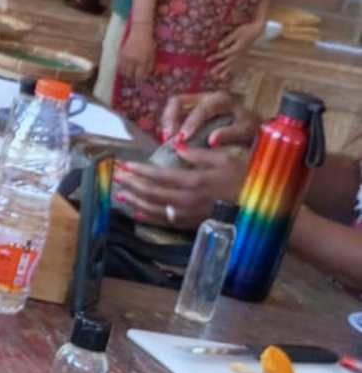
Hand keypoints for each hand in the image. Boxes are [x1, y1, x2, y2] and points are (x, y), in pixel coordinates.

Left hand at [115, 144, 248, 228]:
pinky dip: (146, 217)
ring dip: (133, 201)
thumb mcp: (225, 160)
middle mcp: (186, 200)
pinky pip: (162, 222)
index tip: (125, 164)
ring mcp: (186, 215)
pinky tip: (134, 213)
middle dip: (130, 184)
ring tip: (119, 193)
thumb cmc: (242, 179)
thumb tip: (177, 146)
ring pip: (152, 209)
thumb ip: (199, 155)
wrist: (256, 208)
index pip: (159, 176)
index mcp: (194, 181)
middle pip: (150, 193)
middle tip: (115, 176)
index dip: (140, 170)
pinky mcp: (188, 225)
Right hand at [117, 26, 156, 85]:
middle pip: (130, 75)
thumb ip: (150, 65)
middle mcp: (133, 60)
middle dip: (131, 79)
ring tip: (128, 75)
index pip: (139, 75)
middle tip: (133, 79)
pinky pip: (119, 66)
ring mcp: (126, 57)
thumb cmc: (148, 42)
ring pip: (123, 71)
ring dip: (126, 75)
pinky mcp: (120, 54)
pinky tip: (124, 69)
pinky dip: (121, 69)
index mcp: (142, 60)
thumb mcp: (152, 54)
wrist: (140, 31)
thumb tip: (146, 76)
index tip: (139, 85)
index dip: (139, 81)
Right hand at [159, 91, 259, 145]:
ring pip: (172, 107)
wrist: (251, 127)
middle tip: (168, 138)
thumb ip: (230, 133)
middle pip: (178, 101)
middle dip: (170, 119)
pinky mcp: (188, 112)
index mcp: (220, 99)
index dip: (190, 123)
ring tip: (166, 140)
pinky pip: (172, 116)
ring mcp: (194, 104)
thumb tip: (212, 140)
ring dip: (166, 123)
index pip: (201, 109)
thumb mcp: (246, 130)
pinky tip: (167, 140)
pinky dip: (168, 127)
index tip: (182, 139)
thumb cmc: (249, 128)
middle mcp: (204, 98)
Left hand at [208, 19, 264, 81]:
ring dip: (226, 71)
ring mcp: (241, 55)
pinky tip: (228, 73)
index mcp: (236, 48)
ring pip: (232, 65)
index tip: (207, 60)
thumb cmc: (246, 30)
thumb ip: (228, 40)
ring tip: (219, 77)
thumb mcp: (236, 32)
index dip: (215, 57)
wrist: (257, 30)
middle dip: (218, 68)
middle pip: (227, 62)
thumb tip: (219, 47)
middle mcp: (239, 54)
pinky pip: (237, 64)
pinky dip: (232, 69)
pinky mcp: (243, 55)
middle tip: (210, 73)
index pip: (224, 54)